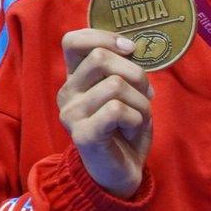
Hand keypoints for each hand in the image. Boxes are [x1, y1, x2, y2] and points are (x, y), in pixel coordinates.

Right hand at [58, 30, 153, 198]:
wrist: (120, 173)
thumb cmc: (125, 130)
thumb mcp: (127, 92)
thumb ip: (123, 69)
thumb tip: (132, 48)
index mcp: (76, 79)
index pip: (73, 41)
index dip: (104, 37)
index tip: (130, 49)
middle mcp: (67, 93)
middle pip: (100, 58)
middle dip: (135, 74)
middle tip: (144, 95)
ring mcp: (71, 114)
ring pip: (115, 84)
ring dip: (140, 102)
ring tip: (137, 118)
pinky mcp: (82, 134)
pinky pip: (116, 109)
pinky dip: (136, 118)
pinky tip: (130, 131)